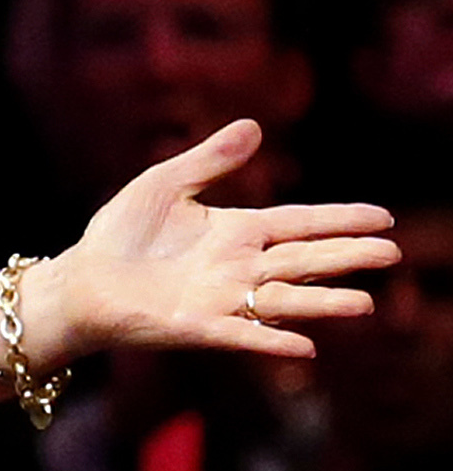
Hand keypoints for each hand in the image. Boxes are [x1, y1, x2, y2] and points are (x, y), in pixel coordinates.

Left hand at [41, 121, 390, 366]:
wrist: (78, 280)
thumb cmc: (119, 234)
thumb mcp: (165, 184)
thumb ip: (209, 159)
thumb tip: (254, 125)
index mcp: (237, 232)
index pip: (300, 223)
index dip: (340, 220)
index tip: (383, 218)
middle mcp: (238, 268)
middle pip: (304, 261)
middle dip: (347, 257)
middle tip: (392, 255)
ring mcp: (221, 299)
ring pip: (283, 301)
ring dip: (322, 303)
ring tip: (364, 303)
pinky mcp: (195, 326)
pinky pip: (241, 334)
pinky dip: (272, 340)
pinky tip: (305, 345)